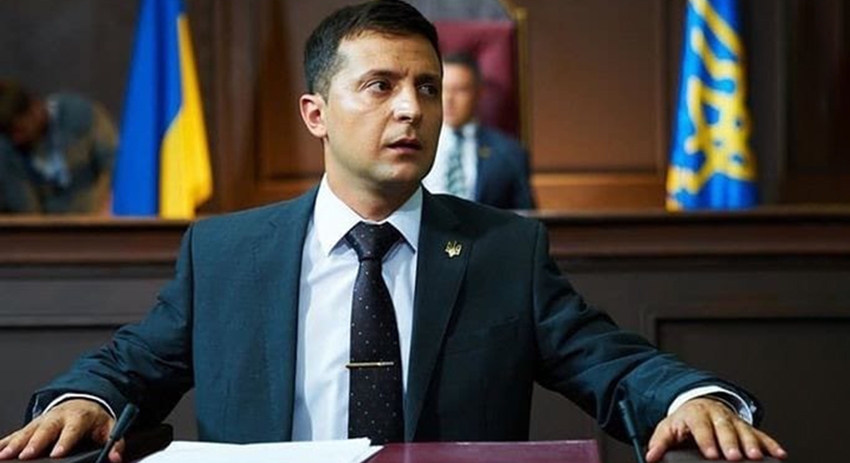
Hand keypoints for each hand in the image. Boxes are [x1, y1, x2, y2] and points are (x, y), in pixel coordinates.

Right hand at [0, 399, 120, 460]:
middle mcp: (58, 417)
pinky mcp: (32, 425)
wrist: (83, 400)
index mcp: (79, 417)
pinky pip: (16, 433)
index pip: (72, 430)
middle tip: (26, 456)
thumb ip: (114, 442)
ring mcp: (43, 421)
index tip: (57, 453)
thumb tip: (116, 458)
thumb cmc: (94, 418)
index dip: (65, 441)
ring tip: (5, 455)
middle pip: (45, 430)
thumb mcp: (109, 426)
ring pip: (27, 431)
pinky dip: (6, 442)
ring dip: (15, 443)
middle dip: (34, 443)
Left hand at [646, 397, 786, 461]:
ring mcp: (732, 420)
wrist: (697, 406)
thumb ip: (659, 443)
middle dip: (730, 443)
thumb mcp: (667, 429)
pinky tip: (778, 454)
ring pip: (743, 430)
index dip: (706, 440)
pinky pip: (760, 434)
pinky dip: (770, 444)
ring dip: (750, 443)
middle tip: (734, 457)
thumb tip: (650, 457)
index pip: (700, 426)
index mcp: (695, 414)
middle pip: (724, 428)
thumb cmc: (683, 422)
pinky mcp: (745, 426)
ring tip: (755, 457)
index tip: (710, 453)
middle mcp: (716, 414)